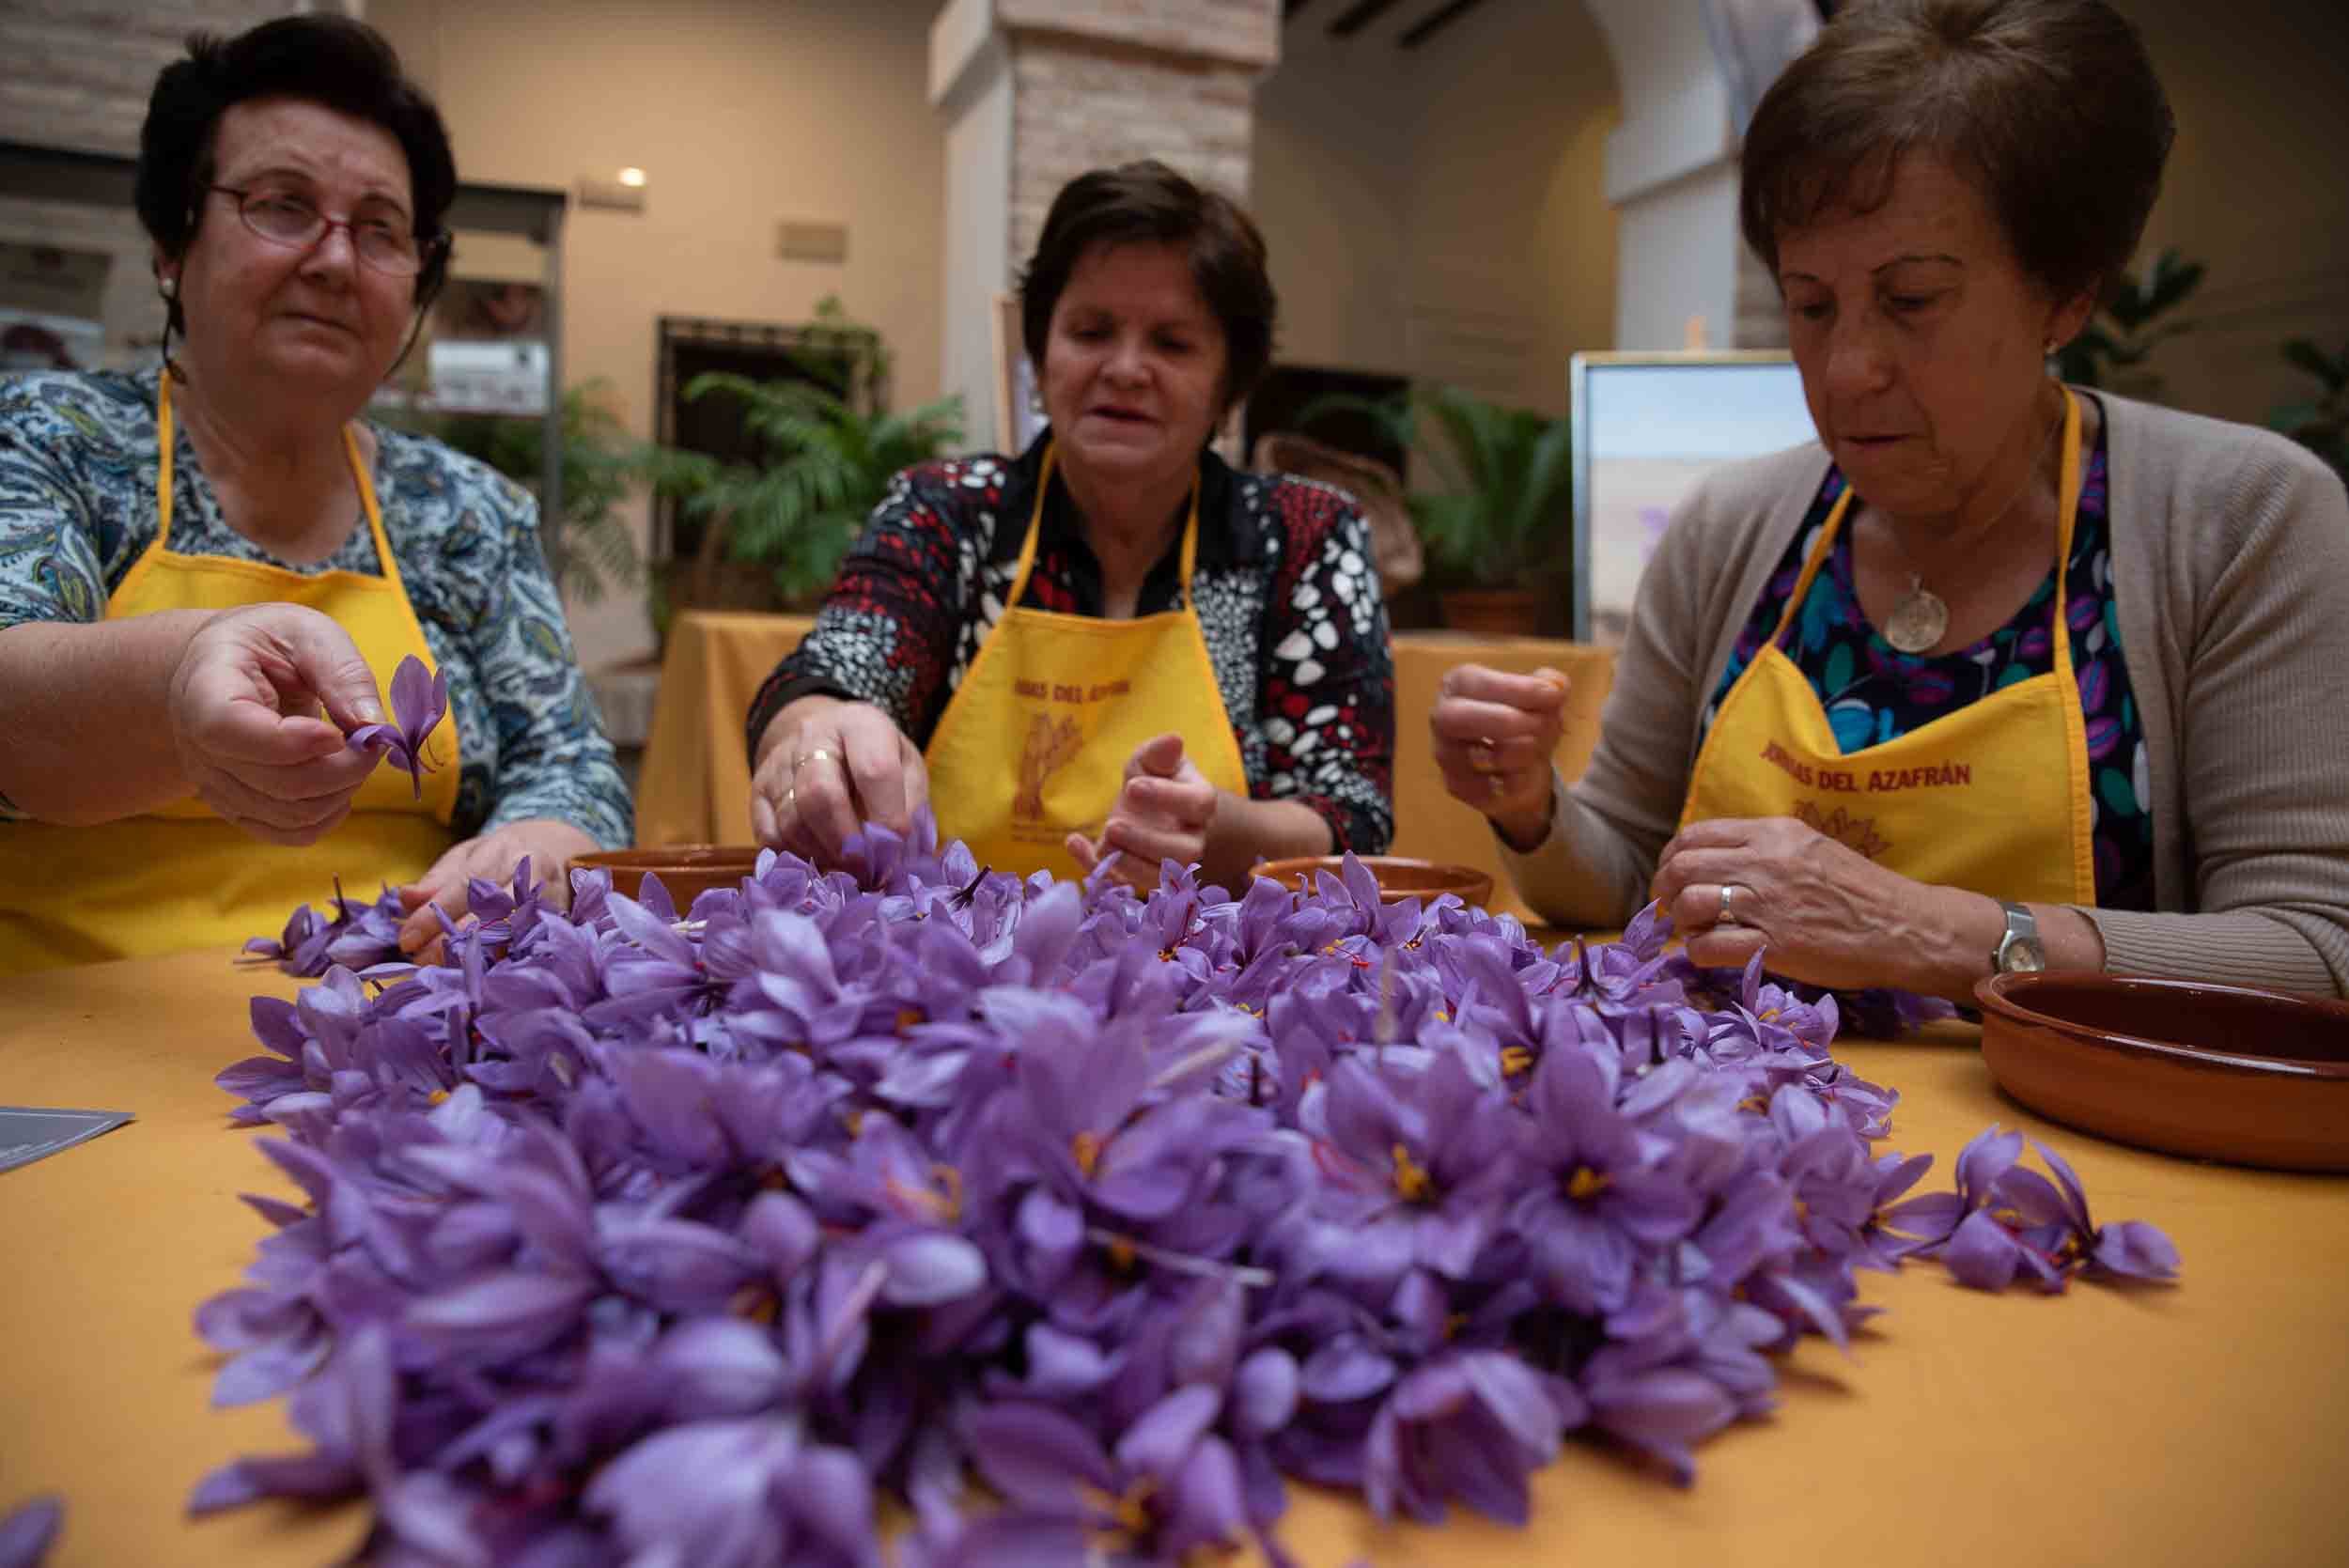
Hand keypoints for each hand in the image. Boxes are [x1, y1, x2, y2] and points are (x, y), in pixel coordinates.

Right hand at [166, 604, 387, 845]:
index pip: (231, 730)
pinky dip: (328, 815)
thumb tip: (373, 726)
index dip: (293, 741)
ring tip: (355, 755)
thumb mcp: (306, 632)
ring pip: (292, 815)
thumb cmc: (266, 645)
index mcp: (205, 691)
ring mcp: (215, 785)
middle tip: (372, 741)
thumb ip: (341, 672)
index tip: (339, 732)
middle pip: (279, 783)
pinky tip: (339, 784)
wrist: (222, 670)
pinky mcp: (238, 808)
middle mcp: (199, 747)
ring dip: (343, 791)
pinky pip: (290, 833)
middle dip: (345, 768)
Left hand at [396, 818, 598, 959]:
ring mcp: (551, 900)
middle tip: (422, 960)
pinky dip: (504, 961)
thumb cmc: (502, 860)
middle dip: (454, 937)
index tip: (407, 939)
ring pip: (514, 930)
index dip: (434, 914)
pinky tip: (481, 974)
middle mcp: (531, 874)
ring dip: (478, 952)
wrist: (561, 855)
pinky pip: (530, 946)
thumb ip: (438, 879)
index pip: (465, 885)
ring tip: (446, 969)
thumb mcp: (468, 857)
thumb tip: (405, 898)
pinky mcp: (560, 924)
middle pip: (491, 908)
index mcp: (504, 850)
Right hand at [750, 697, 929, 866]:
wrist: (828, 739)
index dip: (887, 818)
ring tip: (848, 870)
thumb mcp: (908, 772)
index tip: (895, 850)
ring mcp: (778, 764)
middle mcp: (813, 737)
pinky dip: (797, 859)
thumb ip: (909, 811)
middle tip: (866, 870)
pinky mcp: (757, 792)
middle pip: (819, 794)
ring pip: (792, 822)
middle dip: (846, 842)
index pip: (874, 771)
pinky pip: (770, 837)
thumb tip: (894, 859)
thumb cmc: (878, 759)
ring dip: (824, 856)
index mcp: (861, 724)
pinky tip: (821, 863)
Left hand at [1066, 732, 1216, 892]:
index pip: (1198, 804)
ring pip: (1159, 876)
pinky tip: (1074, 843)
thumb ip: (1160, 752)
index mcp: (1199, 804)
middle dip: (1147, 841)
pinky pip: (1122, 883)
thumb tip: (1173, 739)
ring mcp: (1166, 863)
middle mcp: (1191, 839)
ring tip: (1104, 840)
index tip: (1132, 786)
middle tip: (1112, 824)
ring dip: (1129, 864)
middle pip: (1184, 851)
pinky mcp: (1137, 875)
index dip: (1167, 797)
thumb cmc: (1155, 777)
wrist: (1145, 808)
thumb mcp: (1153, 760)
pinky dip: (1096, 869)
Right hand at [1428, 664, 1568, 848]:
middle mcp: (1443, 717)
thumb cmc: (1524, 721)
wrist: (1520, 767)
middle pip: (1456, 718)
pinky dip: (1515, 782)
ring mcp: (1445, 754)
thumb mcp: (1542, 699)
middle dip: (1505, 721)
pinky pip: (1486, 788)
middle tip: (1542, 724)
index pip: (1474, 682)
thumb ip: (1550, 686)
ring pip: (1477, 757)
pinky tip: (1523, 773)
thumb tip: (1556, 684)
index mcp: (1458, 685)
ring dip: (1521, 752)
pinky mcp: (1455, 786)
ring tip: (1539, 747)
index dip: (1515, 688)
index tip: (1553, 695)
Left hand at [1650, 815, 1945, 990]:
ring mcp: (1769, 904)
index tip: (1672, 874)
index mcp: (1773, 833)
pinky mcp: (1774, 946)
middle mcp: (1765, 862)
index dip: (1672, 857)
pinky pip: (1708, 947)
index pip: (1694, 835)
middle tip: (1670, 906)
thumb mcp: (1809, 849)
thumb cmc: (1859, 891)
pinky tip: (1709, 953)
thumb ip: (1762, 848)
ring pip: (1690, 904)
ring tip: (1695, 931)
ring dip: (1682, 921)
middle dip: (1665, 889)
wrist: (1904, 927)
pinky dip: (1697, 952)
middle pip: (1683, 867)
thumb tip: (1711, 859)